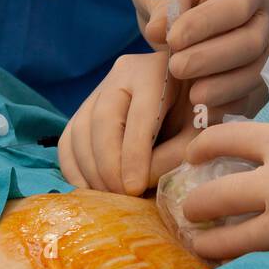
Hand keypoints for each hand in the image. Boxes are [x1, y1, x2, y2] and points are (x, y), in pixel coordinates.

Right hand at [58, 53, 200, 195]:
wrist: (190, 91)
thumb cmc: (200, 109)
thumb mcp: (200, 128)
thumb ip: (175, 153)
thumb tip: (136, 184)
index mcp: (157, 70)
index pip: (139, 115)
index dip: (134, 155)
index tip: (135, 188)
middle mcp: (123, 72)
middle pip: (103, 121)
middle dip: (109, 165)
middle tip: (122, 196)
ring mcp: (101, 88)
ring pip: (80, 130)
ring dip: (90, 170)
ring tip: (109, 198)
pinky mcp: (86, 107)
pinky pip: (69, 138)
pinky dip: (74, 168)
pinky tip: (90, 191)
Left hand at [138, 0, 268, 118]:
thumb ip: (164, 3)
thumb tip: (159, 31)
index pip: (237, 5)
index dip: (207, 24)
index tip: (173, 39)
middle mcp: (261, 16)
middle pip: (251, 43)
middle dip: (213, 59)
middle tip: (176, 67)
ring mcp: (260, 48)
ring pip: (254, 73)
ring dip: (222, 88)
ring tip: (189, 95)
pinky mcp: (250, 76)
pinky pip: (248, 97)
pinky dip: (226, 107)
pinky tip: (201, 111)